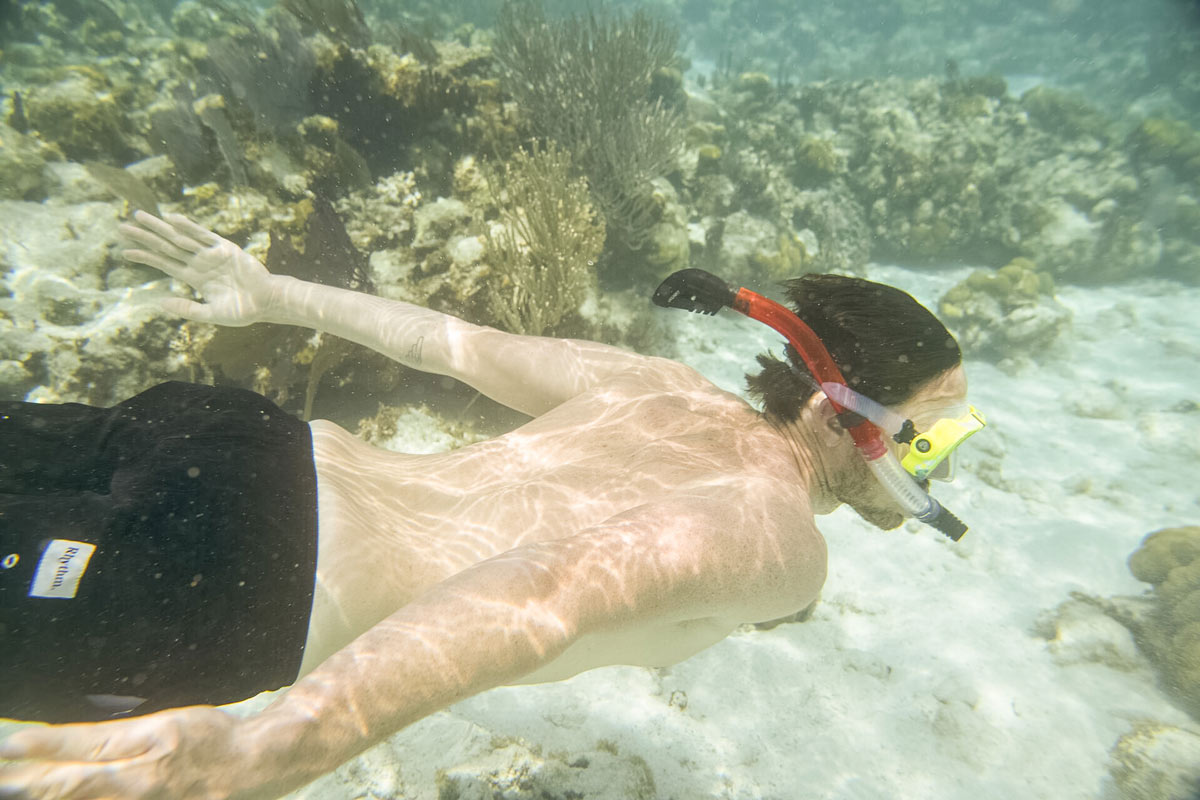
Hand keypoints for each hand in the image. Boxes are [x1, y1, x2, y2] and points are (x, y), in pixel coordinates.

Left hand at [0, 706, 242, 799]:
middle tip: (3, 778)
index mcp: (149, 743)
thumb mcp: (164, 725)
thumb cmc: (210, 739)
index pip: (85, 745)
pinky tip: (62, 799)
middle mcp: (144, 779)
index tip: (8, 746)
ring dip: (53, 793)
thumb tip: (63, 744)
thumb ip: (114, 739)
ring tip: (19, 787)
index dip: (45, 746)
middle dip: (33, 781)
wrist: (257, 766)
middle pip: (77, 784)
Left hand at [121, 211, 278, 326]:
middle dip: (145, 238)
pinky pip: (203, 235)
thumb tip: (160, 302)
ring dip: (160, 227)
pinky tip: (172, 219)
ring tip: (139, 217)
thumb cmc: (242, 311)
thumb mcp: (210, 314)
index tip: (125, 252)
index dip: (145, 258)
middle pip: (166, 247)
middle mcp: (199, 263)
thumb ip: (186, 309)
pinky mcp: (225, 248)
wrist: (267, 302)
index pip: (164, 264)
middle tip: (122, 228)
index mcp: (195, 279)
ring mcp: (211, 254)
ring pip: (180, 238)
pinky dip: (188, 227)